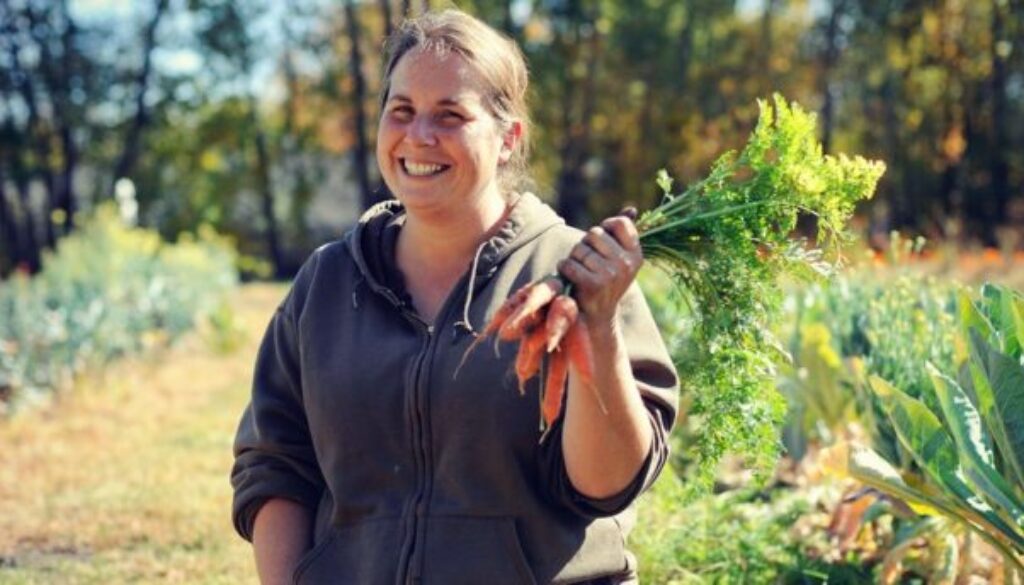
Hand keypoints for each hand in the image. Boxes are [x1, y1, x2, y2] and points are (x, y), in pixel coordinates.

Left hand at [557, 211, 642, 328]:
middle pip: (594, 233)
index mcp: (636, 255)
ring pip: (579, 249)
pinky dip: (564, 269)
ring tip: (580, 271)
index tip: (601, 240)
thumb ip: (622, 234)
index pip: (621, 223)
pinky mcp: (593, 285)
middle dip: (585, 244)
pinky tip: (570, 277)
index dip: (606, 226)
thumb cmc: (605, 282)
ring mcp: (611, 274)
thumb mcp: (619, 259)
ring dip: (573, 258)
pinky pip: (569, 264)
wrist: (598, 318)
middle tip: (587, 260)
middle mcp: (626, 264)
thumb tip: (632, 209)